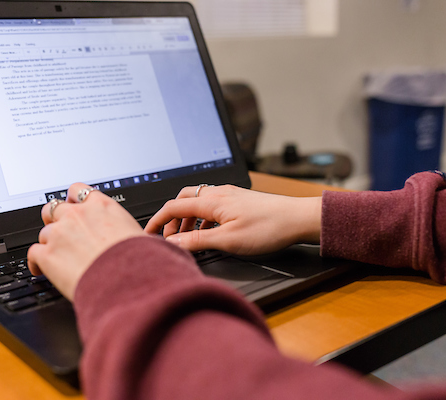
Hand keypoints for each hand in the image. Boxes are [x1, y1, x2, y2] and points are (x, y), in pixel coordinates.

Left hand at [27, 183, 145, 300]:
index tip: (74, 206)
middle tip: (60, 230)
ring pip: (44, 232)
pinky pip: (33, 253)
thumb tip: (142, 240)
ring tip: (56, 256)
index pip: (78, 190)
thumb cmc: (137, 260)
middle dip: (54, 218)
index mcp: (101, 206)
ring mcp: (59, 233)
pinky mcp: (47, 254)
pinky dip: (35, 262)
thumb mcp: (140, 235)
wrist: (126, 281)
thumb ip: (128, 230)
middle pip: (54, 207)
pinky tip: (40, 269)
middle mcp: (77, 215)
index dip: (73, 199)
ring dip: (49, 243)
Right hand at [144, 185, 321, 254]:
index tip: (148, 233)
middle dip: (171, 218)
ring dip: (187, 220)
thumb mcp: (228, 240)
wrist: (297, 219)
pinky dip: (202, 219)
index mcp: (212, 201)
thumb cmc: (269, 227)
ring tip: (186, 239)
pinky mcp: (238, 201)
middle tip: (168, 237)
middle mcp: (218, 193)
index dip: (158, 220)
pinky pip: (211, 207)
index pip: (174, 206)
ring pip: (198, 203)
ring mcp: (229, 196)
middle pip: (183, 200)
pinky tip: (208, 234)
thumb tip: (172, 244)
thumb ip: (197, 242)